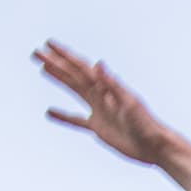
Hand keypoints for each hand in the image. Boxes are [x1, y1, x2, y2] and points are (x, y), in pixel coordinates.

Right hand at [33, 40, 190, 190]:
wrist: (154, 145)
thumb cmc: (145, 123)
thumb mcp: (128, 101)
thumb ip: (112, 83)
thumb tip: (98, 63)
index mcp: (106, 86)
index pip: (80, 66)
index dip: (64, 55)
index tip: (48, 45)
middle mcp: (100, 94)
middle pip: (73, 75)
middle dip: (55, 63)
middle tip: (36, 52)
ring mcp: (98, 110)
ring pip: (73, 91)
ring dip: (58, 79)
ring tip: (43, 69)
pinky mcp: (98, 127)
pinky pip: (76, 120)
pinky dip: (62, 116)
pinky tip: (49, 112)